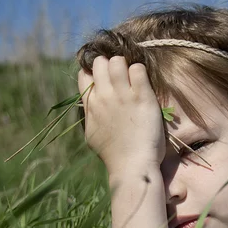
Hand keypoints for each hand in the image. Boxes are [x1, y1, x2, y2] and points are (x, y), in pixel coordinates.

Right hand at [78, 56, 165, 172]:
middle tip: (120, 77)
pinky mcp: (142, 97)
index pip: (84, 74)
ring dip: (125, 65)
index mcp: (90, 104)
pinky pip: (138, 69)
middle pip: (100, 62)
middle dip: (109, 65)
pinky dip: (139, 71)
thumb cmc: (114, 155)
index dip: (94, 73)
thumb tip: (90, 103)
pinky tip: (143, 84)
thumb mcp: (92, 133)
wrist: (132, 166)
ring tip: (132, 78)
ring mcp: (123, 95)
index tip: (104, 80)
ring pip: (117, 61)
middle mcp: (104, 96)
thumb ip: (91, 114)